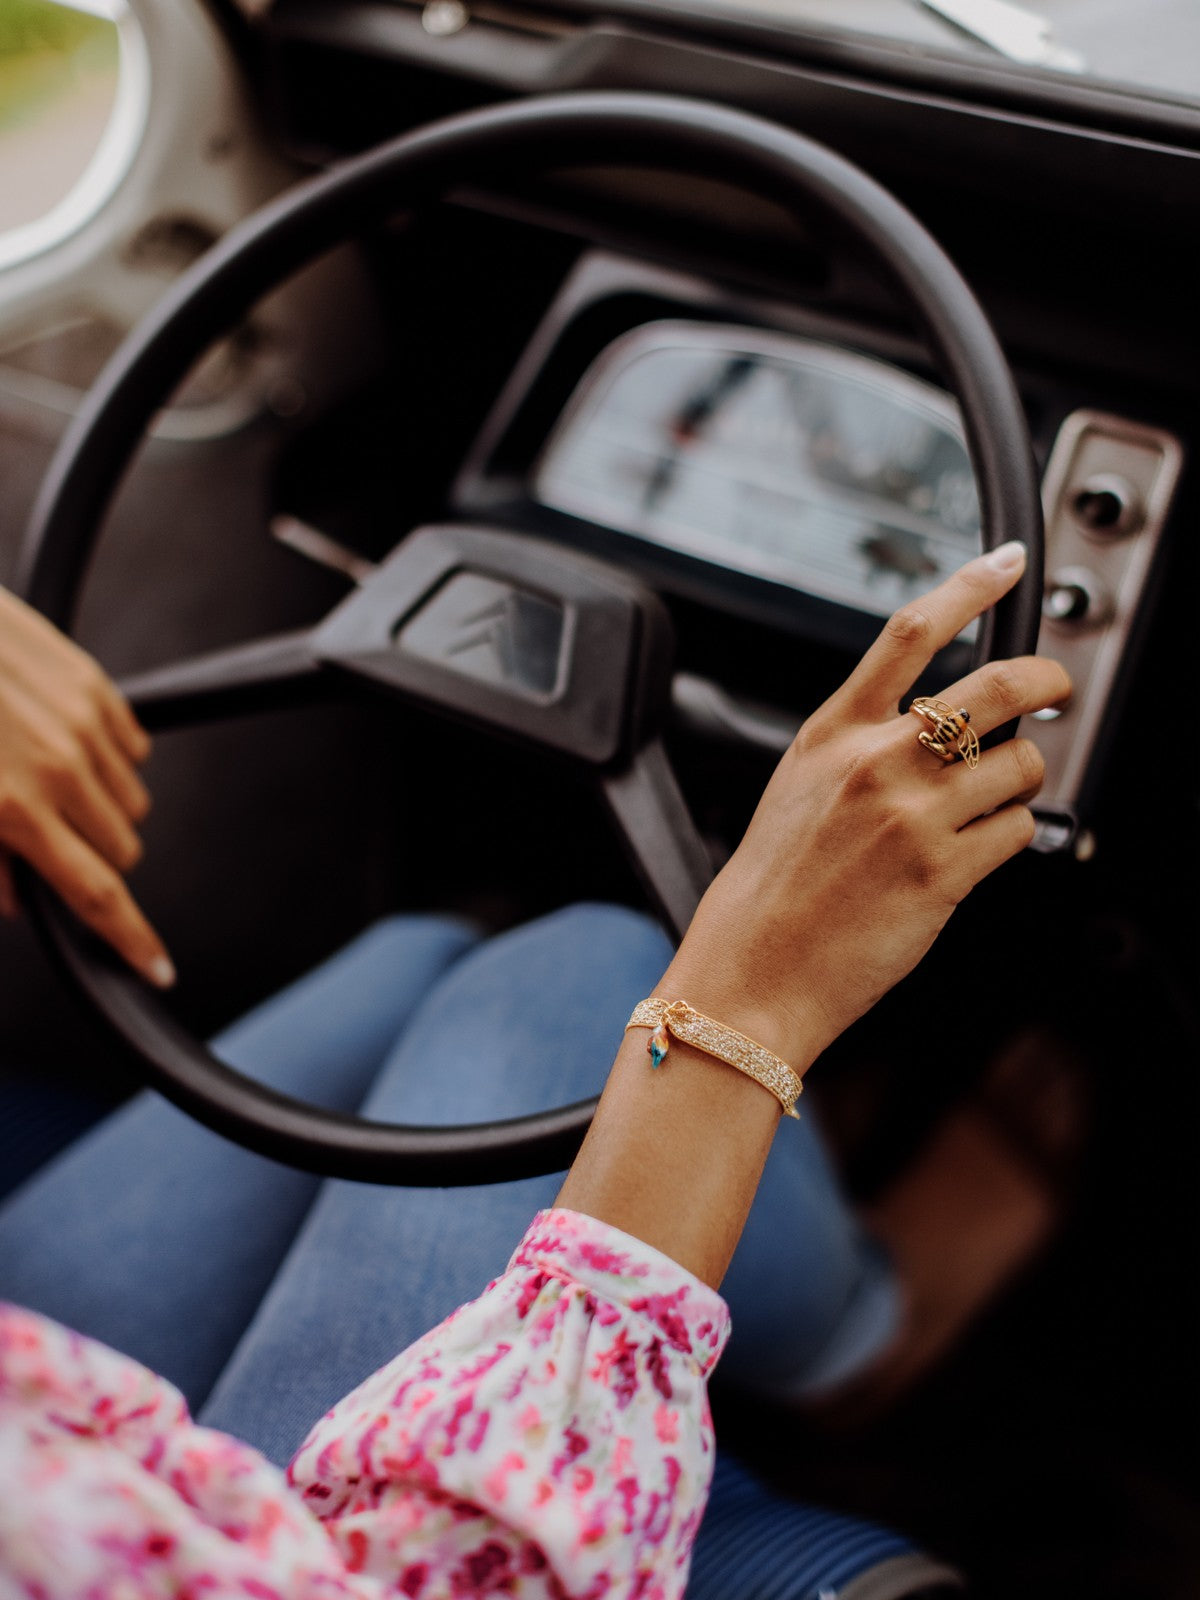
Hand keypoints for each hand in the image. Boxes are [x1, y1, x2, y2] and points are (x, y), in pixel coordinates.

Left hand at [0, 587, 173, 985]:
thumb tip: (16, 902)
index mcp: (14, 811)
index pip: (95, 896)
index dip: (132, 940)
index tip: (159, 969)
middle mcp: (59, 770)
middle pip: (121, 849)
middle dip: (93, 854)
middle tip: (50, 836)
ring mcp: (83, 724)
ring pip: (133, 801)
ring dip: (102, 806)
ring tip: (48, 779)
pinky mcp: (94, 685)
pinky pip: (134, 746)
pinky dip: (109, 757)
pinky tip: (62, 741)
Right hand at [659, 541, 1068, 1071]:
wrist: (756, 966)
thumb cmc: (775, 882)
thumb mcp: (801, 783)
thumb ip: (861, 740)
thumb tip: (935, 716)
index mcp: (834, 731)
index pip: (910, 632)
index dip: (969, 586)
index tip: (1004, 564)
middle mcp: (876, 762)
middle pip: (996, 687)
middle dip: (1048, 680)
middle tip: (1056, 687)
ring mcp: (912, 816)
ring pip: (1020, 765)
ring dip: (1025, 778)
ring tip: (995, 800)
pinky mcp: (942, 873)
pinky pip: (1018, 832)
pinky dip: (1013, 836)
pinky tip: (978, 851)